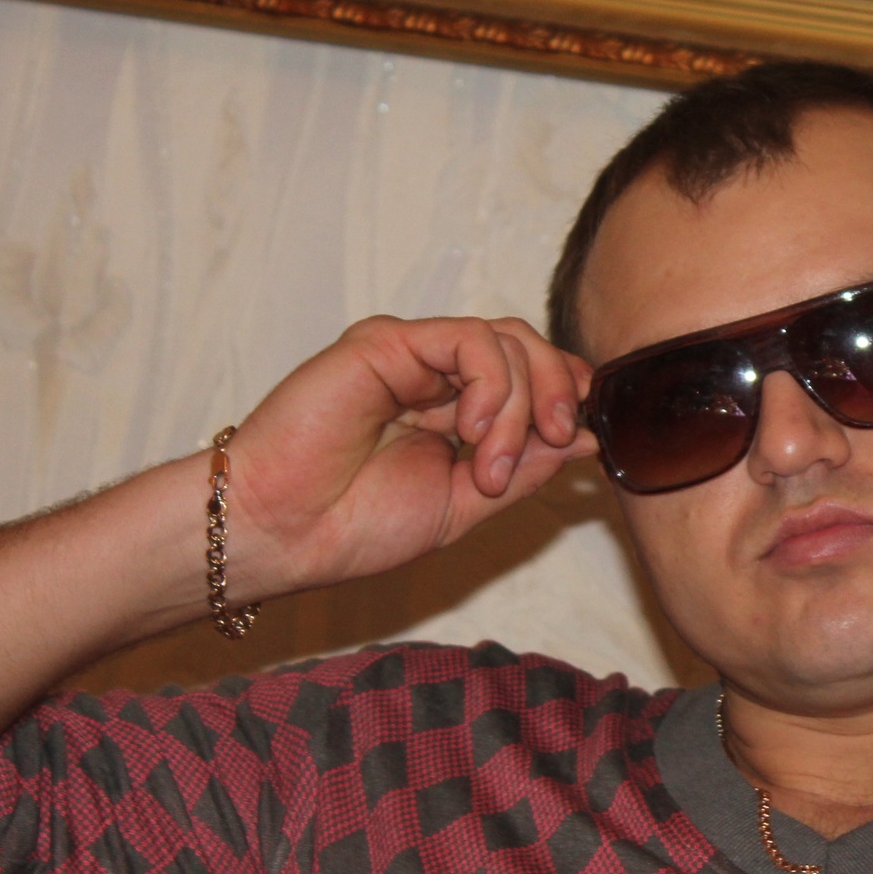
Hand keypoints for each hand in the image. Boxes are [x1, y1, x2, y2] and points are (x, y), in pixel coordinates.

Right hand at [218, 316, 595, 598]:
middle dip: (560, 394)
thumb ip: (525, 468)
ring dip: (520, 405)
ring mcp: (412, 356)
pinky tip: (469, 432)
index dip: (569, 395)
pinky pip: (470, 340)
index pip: (532, 377)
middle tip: (558, 442)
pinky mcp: (388, 343)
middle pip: (530, 349)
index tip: (589, 437)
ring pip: (507, 341)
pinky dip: (491, 384)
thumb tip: (590, 441)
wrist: (282, 533)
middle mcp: (435, 376)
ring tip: (488, 464)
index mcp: (452, 412)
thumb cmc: (352, 527)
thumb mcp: (465, 505)